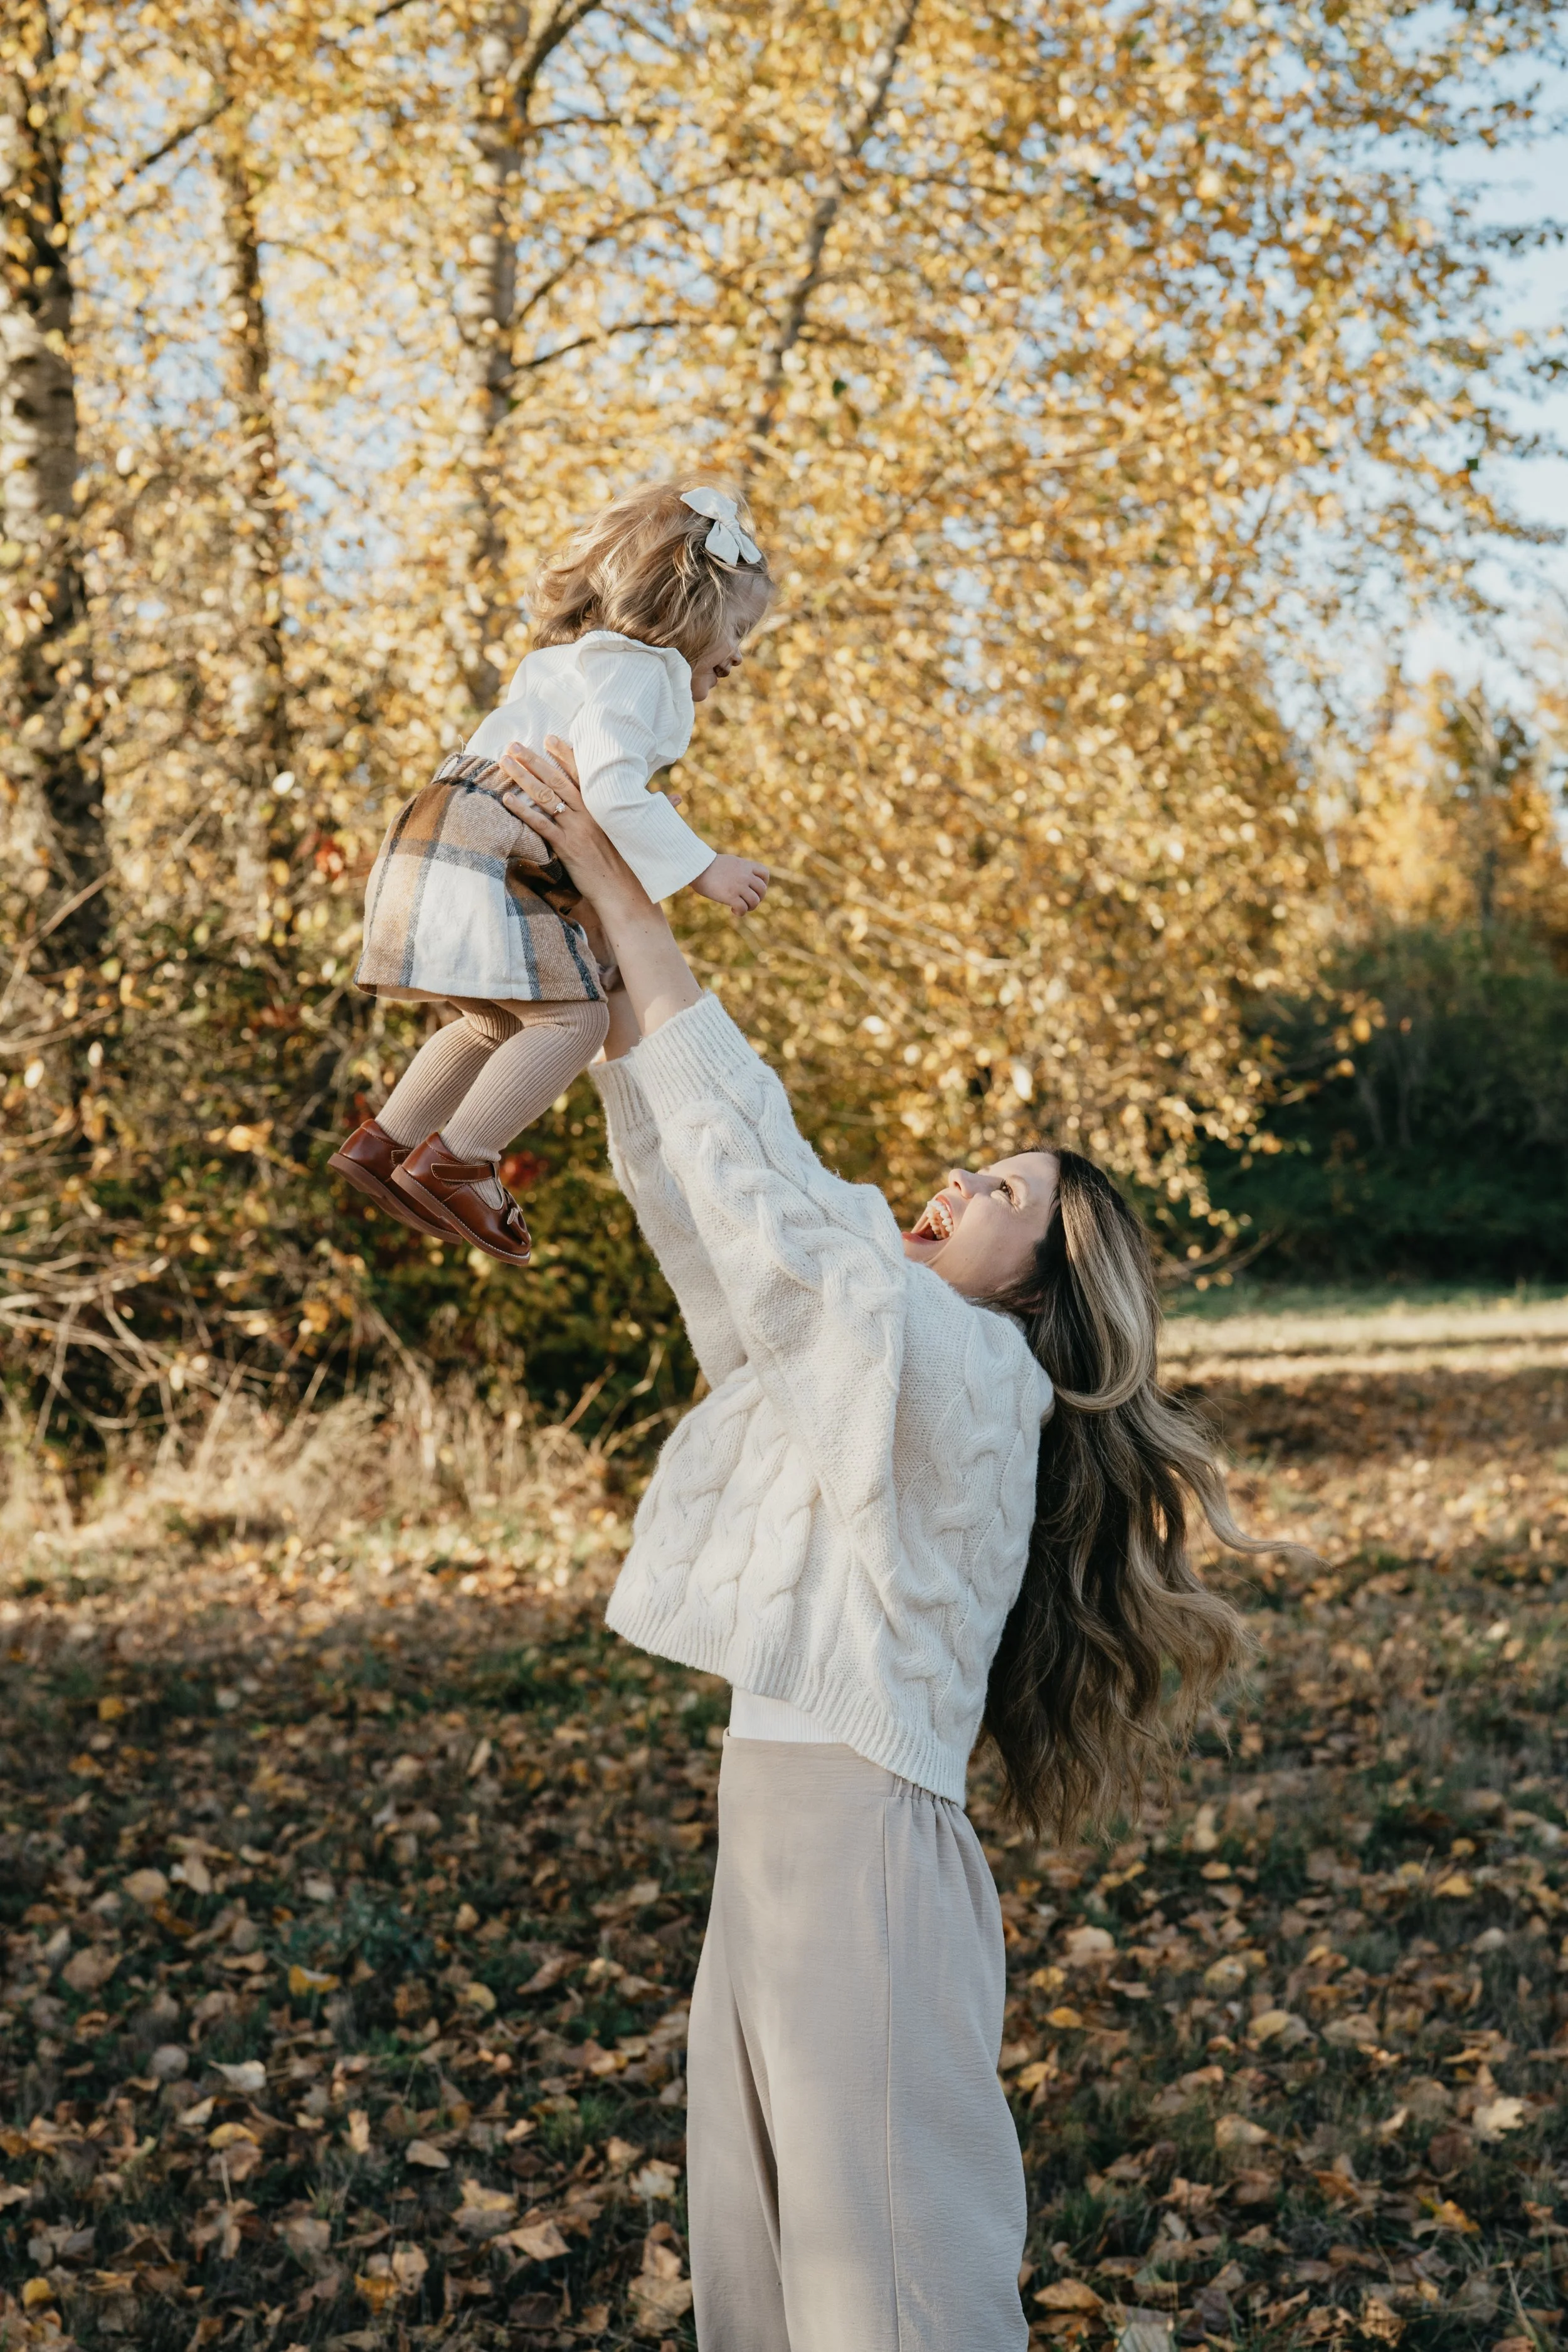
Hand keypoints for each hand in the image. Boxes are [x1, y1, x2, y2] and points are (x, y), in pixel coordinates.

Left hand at [496, 735, 702, 1041]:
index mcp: (607, 807)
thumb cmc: (640, 867)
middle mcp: (591, 813)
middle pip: (557, 779)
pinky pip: (540, 825)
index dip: (566, 754)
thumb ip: (656, 809)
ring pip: (545, 797)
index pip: (584, 773)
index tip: (549, 738)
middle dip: (534, 759)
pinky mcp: (567, 848)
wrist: (631, 896)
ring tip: (504, 762)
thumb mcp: (648, 833)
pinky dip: (522, 811)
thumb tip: (676, 797)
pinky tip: (505, 799)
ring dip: (523, 777)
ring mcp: (578, 830)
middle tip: (514, 744)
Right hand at [691, 852, 769, 916]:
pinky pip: (743, 908)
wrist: (696, 867)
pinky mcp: (731, 896)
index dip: (763, 883)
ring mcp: (739, 886)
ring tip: (741, 907)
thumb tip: (743, 880)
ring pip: (755, 901)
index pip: (764, 874)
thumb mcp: (728, 862)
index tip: (754, 888)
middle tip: (747, 902)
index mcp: (745, 865)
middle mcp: (745, 875)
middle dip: (757, 898)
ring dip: (750, 907)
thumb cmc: (707, 866)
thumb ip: (739, 869)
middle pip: (762, 890)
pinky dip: (740, 912)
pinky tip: (733, 910)